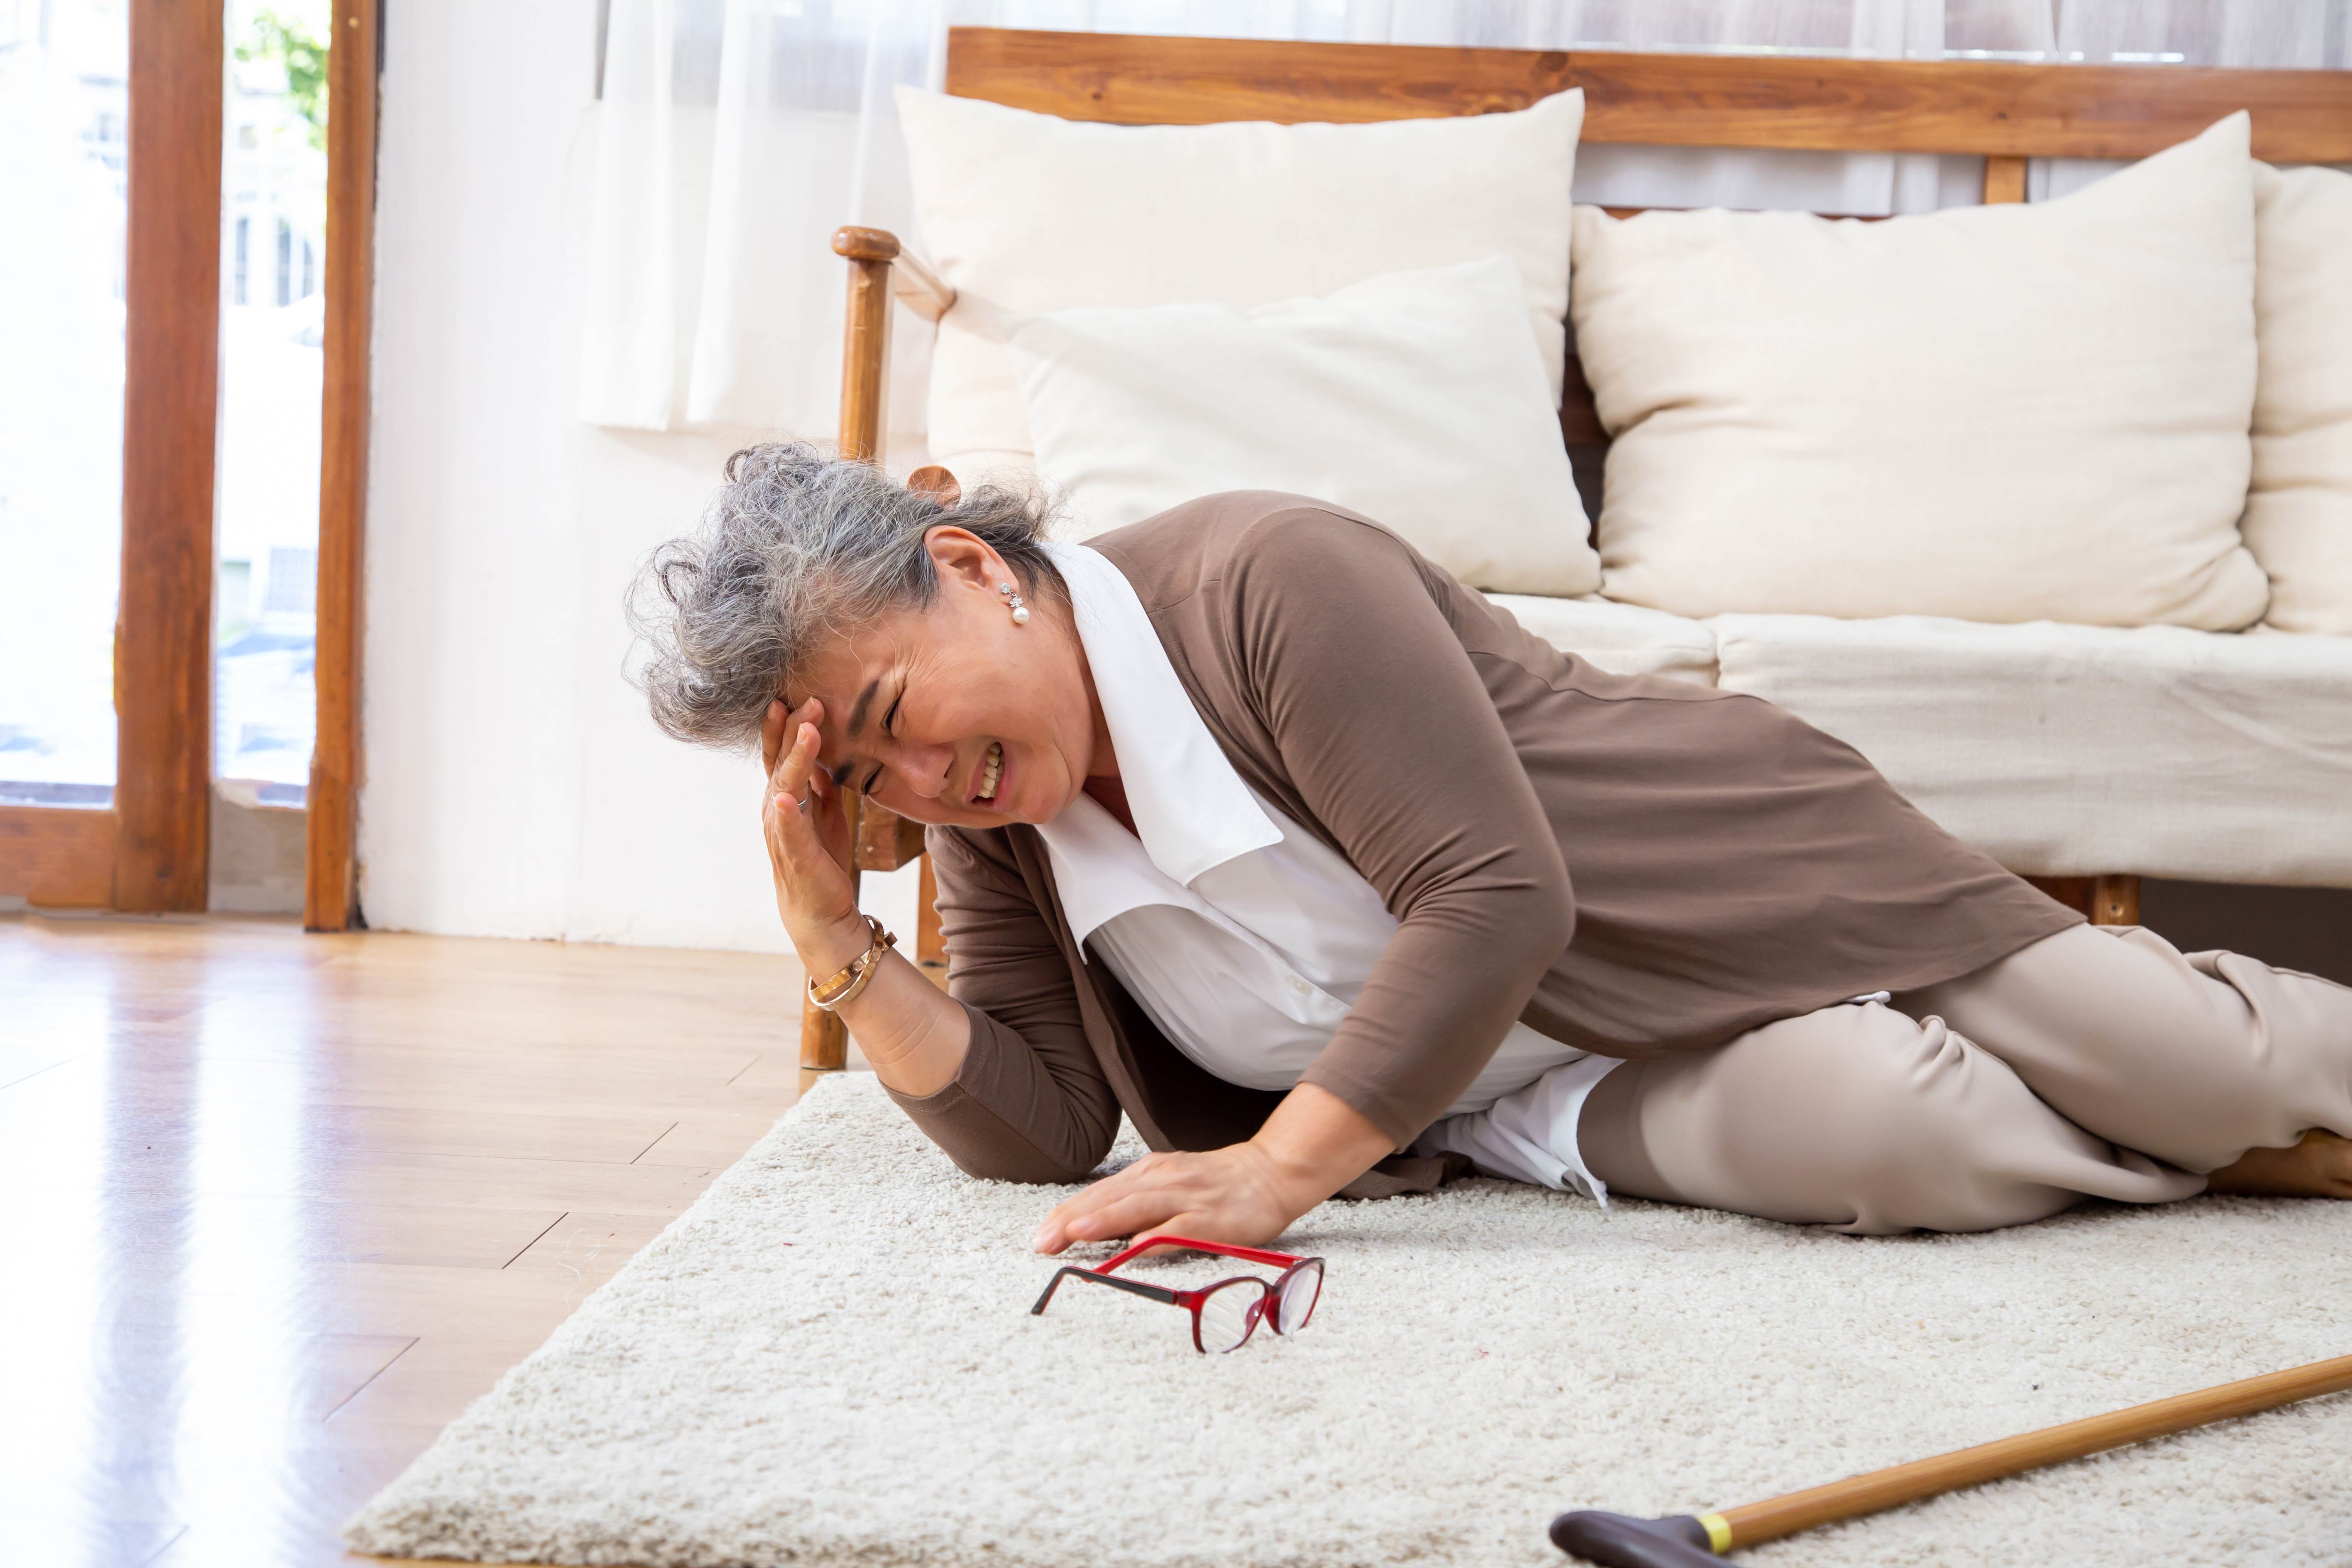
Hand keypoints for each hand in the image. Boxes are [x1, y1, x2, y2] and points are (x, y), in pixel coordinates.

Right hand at [760, 698, 865, 973]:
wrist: (820, 909)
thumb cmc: (821, 858)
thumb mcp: (827, 812)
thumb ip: (823, 782)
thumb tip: (826, 753)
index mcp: (785, 796)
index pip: (782, 752)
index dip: (788, 724)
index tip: (800, 694)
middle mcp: (776, 808)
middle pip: (779, 761)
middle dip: (792, 729)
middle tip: (808, 699)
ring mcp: (781, 830)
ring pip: (784, 785)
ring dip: (794, 757)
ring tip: (807, 729)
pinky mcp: (793, 854)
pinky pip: (788, 829)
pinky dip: (787, 813)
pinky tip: (787, 797)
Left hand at [1030, 1144, 1302, 1254]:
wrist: (1271, 1171)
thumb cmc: (1217, 1183)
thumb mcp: (1170, 1182)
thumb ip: (1136, 1200)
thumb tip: (1094, 1223)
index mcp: (1149, 1173)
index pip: (1098, 1194)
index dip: (1066, 1214)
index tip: (1039, 1233)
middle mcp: (1162, 1180)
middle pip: (1109, 1199)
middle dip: (1071, 1220)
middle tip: (1040, 1242)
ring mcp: (1186, 1197)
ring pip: (1137, 1208)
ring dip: (1104, 1221)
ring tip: (1074, 1234)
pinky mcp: (1210, 1218)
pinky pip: (1179, 1228)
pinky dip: (1156, 1237)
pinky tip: (1135, 1250)